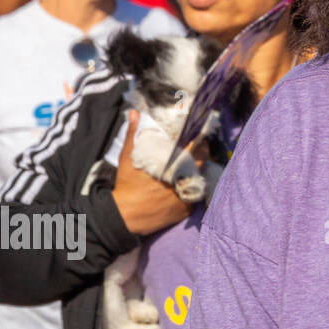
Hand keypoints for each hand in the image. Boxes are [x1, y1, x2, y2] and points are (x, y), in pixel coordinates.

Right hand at [111, 111, 195, 235]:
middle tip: (194, 149)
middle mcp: (185, 179)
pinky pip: (195, 194)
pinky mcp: (187, 210)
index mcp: (174, 164)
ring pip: (201, 178)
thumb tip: (134, 113)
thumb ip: (134, 134)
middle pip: (203, 161)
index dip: (200, 140)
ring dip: (197, 170)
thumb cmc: (127, 184)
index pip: (197, 147)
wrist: (125, 216)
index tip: (199, 134)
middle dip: (201, 153)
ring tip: (189, 165)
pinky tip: (185, 183)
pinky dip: (192, 187)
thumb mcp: (128, 157)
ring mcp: (188, 196)